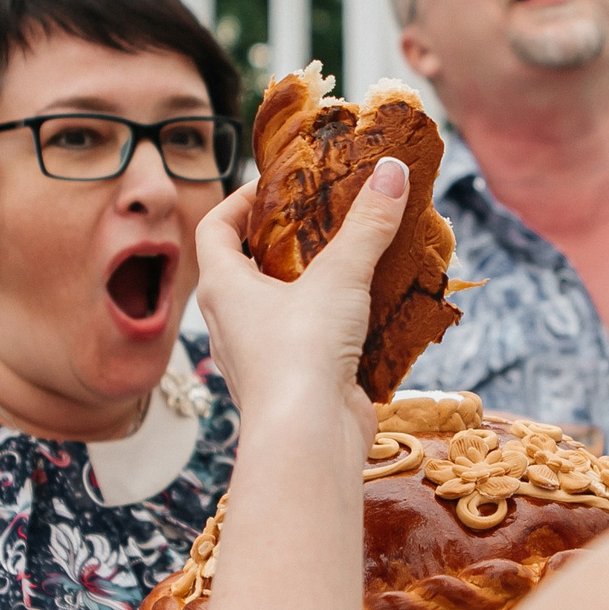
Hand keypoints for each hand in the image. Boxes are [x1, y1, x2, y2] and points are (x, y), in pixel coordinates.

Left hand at [194, 157, 411, 436]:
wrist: (308, 440)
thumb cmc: (301, 354)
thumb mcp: (340, 276)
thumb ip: (368, 224)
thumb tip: (394, 169)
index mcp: (223, 289)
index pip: (215, 229)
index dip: (239, 200)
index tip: (276, 185)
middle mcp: (231, 323)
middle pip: (244, 268)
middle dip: (280, 242)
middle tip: (320, 220)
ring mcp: (260, 358)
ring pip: (277, 309)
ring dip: (308, 286)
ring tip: (350, 262)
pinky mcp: (292, 386)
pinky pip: (307, 344)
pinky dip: (332, 325)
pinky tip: (368, 314)